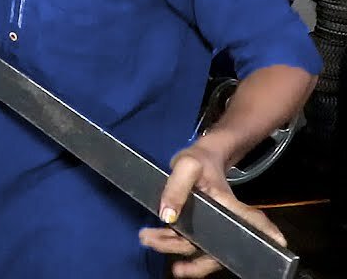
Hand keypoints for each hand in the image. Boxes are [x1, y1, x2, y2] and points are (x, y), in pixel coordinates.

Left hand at [138, 142, 286, 277]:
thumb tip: (168, 217)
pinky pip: (186, 241)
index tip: (277, 245)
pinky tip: (151, 237)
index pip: (252, 223)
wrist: (196, 158)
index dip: (265, 237)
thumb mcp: (186, 166)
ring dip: (172, 248)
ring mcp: (211, 226)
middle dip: (197, 264)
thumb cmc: (199, 160)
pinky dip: (168, 241)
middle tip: (175, 268)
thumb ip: (177, 188)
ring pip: (197, 248)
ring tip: (147, 238)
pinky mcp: (197, 226)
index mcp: (231, 206)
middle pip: (218, 250)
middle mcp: (225, 221)